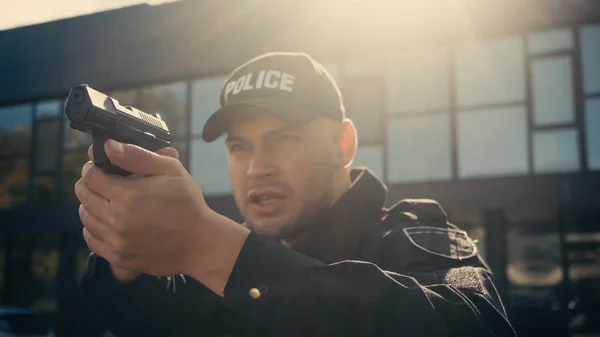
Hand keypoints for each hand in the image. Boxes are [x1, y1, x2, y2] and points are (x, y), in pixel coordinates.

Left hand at [76, 140, 248, 293]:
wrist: (200, 244)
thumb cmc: (188, 204)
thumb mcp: (171, 171)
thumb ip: (138, 156)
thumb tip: (108, 146)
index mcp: (128, 195)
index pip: (91, 177)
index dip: (93, 168)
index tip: (101, 166)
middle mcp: (117, 220)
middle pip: (83, 196)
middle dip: (89, 184)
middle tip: (102, 182)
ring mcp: (116, 241)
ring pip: (85, 218)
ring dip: (91, 206)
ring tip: (106, 201)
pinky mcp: (118, 258)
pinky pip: (91, 240)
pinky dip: (94, 228)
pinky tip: (108, 222)